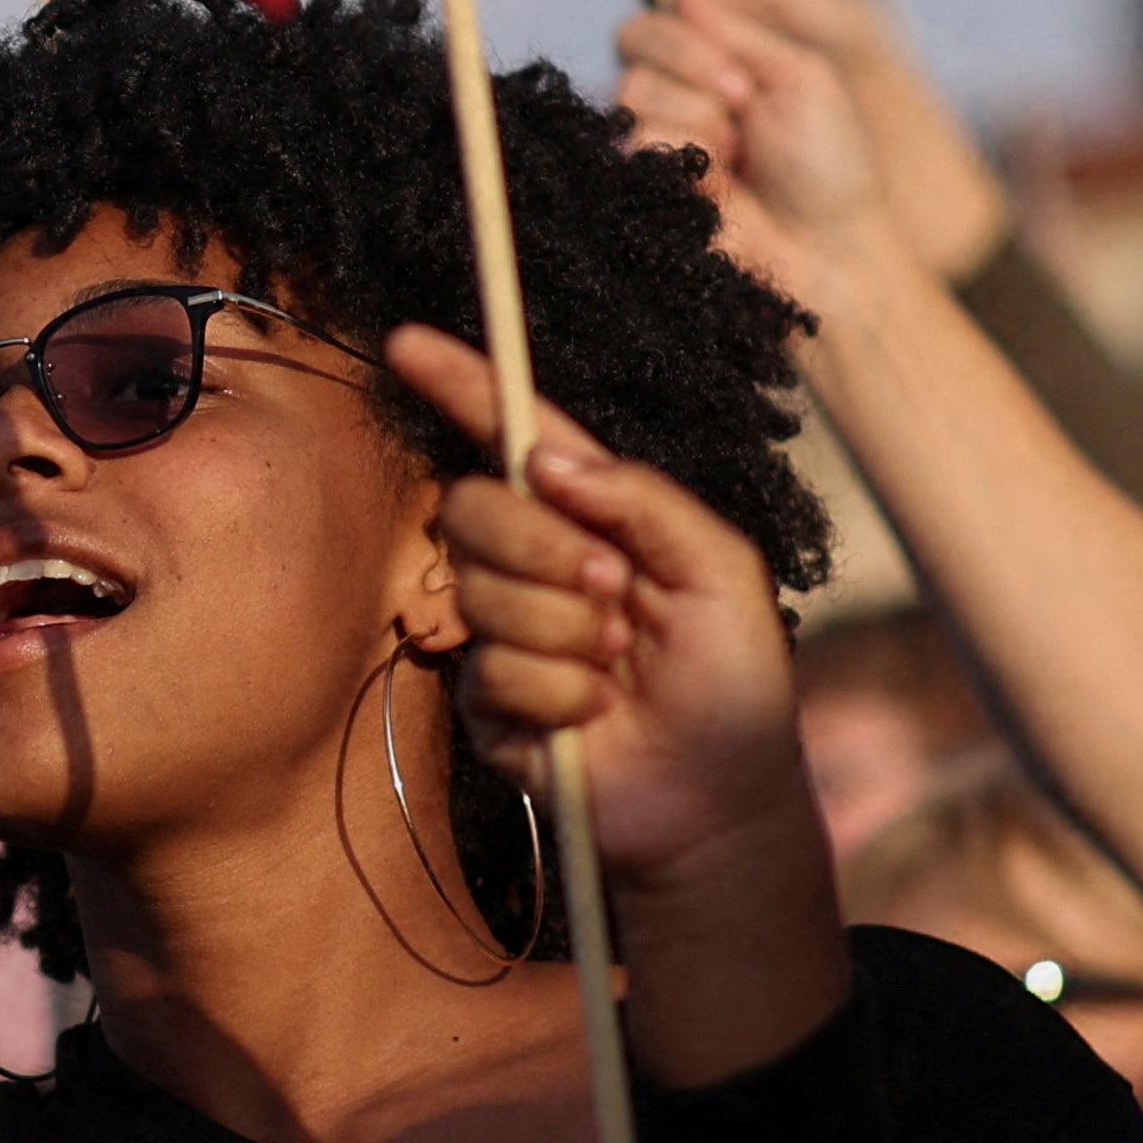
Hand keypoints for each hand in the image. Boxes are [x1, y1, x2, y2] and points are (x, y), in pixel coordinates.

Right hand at [390, 336, 816, 900]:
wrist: (717, 799)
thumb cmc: (735, 681)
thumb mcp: (721, 569)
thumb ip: (644, 500)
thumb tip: (546, 460)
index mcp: (591, 517)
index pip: (513, 439)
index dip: (461, 388)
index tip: (408, 344)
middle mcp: (537, 564)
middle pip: (473, 508)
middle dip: (544, 549)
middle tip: (615, 594)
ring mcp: (506, 632)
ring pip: (480, 593)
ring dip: (564, 633)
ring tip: (618, 669)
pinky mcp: (487, 703)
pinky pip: (491, 671)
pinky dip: (556, 693)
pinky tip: (591, 717)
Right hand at [615, 0, 1006, 291]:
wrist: (830, 246)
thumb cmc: (829, 164)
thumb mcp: (795, 75)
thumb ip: (732, 27)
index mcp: (722, 50)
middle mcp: (680, 84)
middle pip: (638, 31)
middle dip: (692, 52)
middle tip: (741, 92)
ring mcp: (657, 129)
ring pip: (636, 85)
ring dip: (701, 113)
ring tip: (741, 149)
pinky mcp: (642, 176)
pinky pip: (637, 135)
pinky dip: (688, 150)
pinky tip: (721, 180)